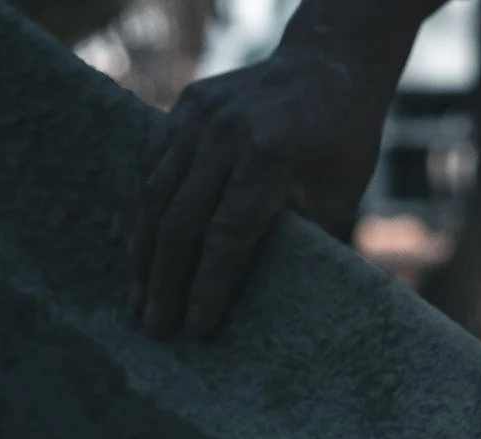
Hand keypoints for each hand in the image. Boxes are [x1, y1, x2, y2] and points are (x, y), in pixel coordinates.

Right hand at [131, 45, 388, 338]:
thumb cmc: (342, 144)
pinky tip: (139, 258)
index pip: (227, 236)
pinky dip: (143, 217)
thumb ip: (299, 239)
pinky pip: (152, 170)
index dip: (208, 287)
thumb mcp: (337, 197)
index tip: (195, 328)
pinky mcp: (181, 110)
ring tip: (139, 304)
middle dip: (166, 282)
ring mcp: (196, 116)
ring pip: (154, 196)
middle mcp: (223, 133)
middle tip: (156, 329)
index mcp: (268, 155)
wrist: (326, 67)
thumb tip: (260, 299)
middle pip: (181, 221)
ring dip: (143, 256)